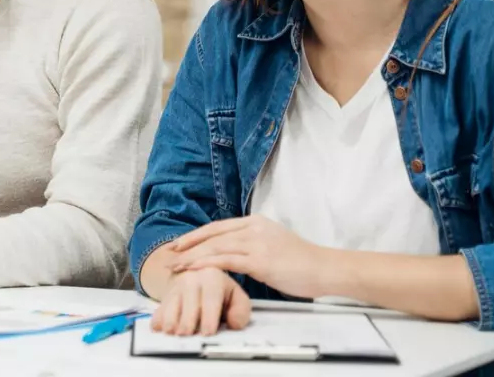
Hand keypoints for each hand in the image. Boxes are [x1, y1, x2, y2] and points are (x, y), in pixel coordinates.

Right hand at [151, 267, 251, 335]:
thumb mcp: (236, 295)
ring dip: (171, 323)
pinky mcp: (164, 296)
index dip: (209, 318)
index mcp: (212, 277)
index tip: (207, 333)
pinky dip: (159, 321)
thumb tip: (233, 324)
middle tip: (189, 336)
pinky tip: (161, 329)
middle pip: (188, 305)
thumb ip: (241, 310)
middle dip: (188, 323)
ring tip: (175, 333)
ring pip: (170, 307)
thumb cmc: (219, 290)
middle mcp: (191, 279)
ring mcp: (175, 287)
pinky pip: (159, 310)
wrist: (195, 274)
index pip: (210, 299)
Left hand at [168, 216, 333, 299]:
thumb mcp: (273, 244)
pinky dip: (206, 264)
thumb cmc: (301, 262)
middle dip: (188, 245)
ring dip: (192, 257)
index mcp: (255, 222)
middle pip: (212, 235)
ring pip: (215, 247)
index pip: (217, 227)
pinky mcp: (260, 260)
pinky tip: (193, 270)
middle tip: (168, 255)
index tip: (179, 244)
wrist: (324, 269)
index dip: (196, 235)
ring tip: (175, 266)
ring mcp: (256, 243)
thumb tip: (234, 252)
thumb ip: (252, 244)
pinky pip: (226, 260)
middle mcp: (253, 228)